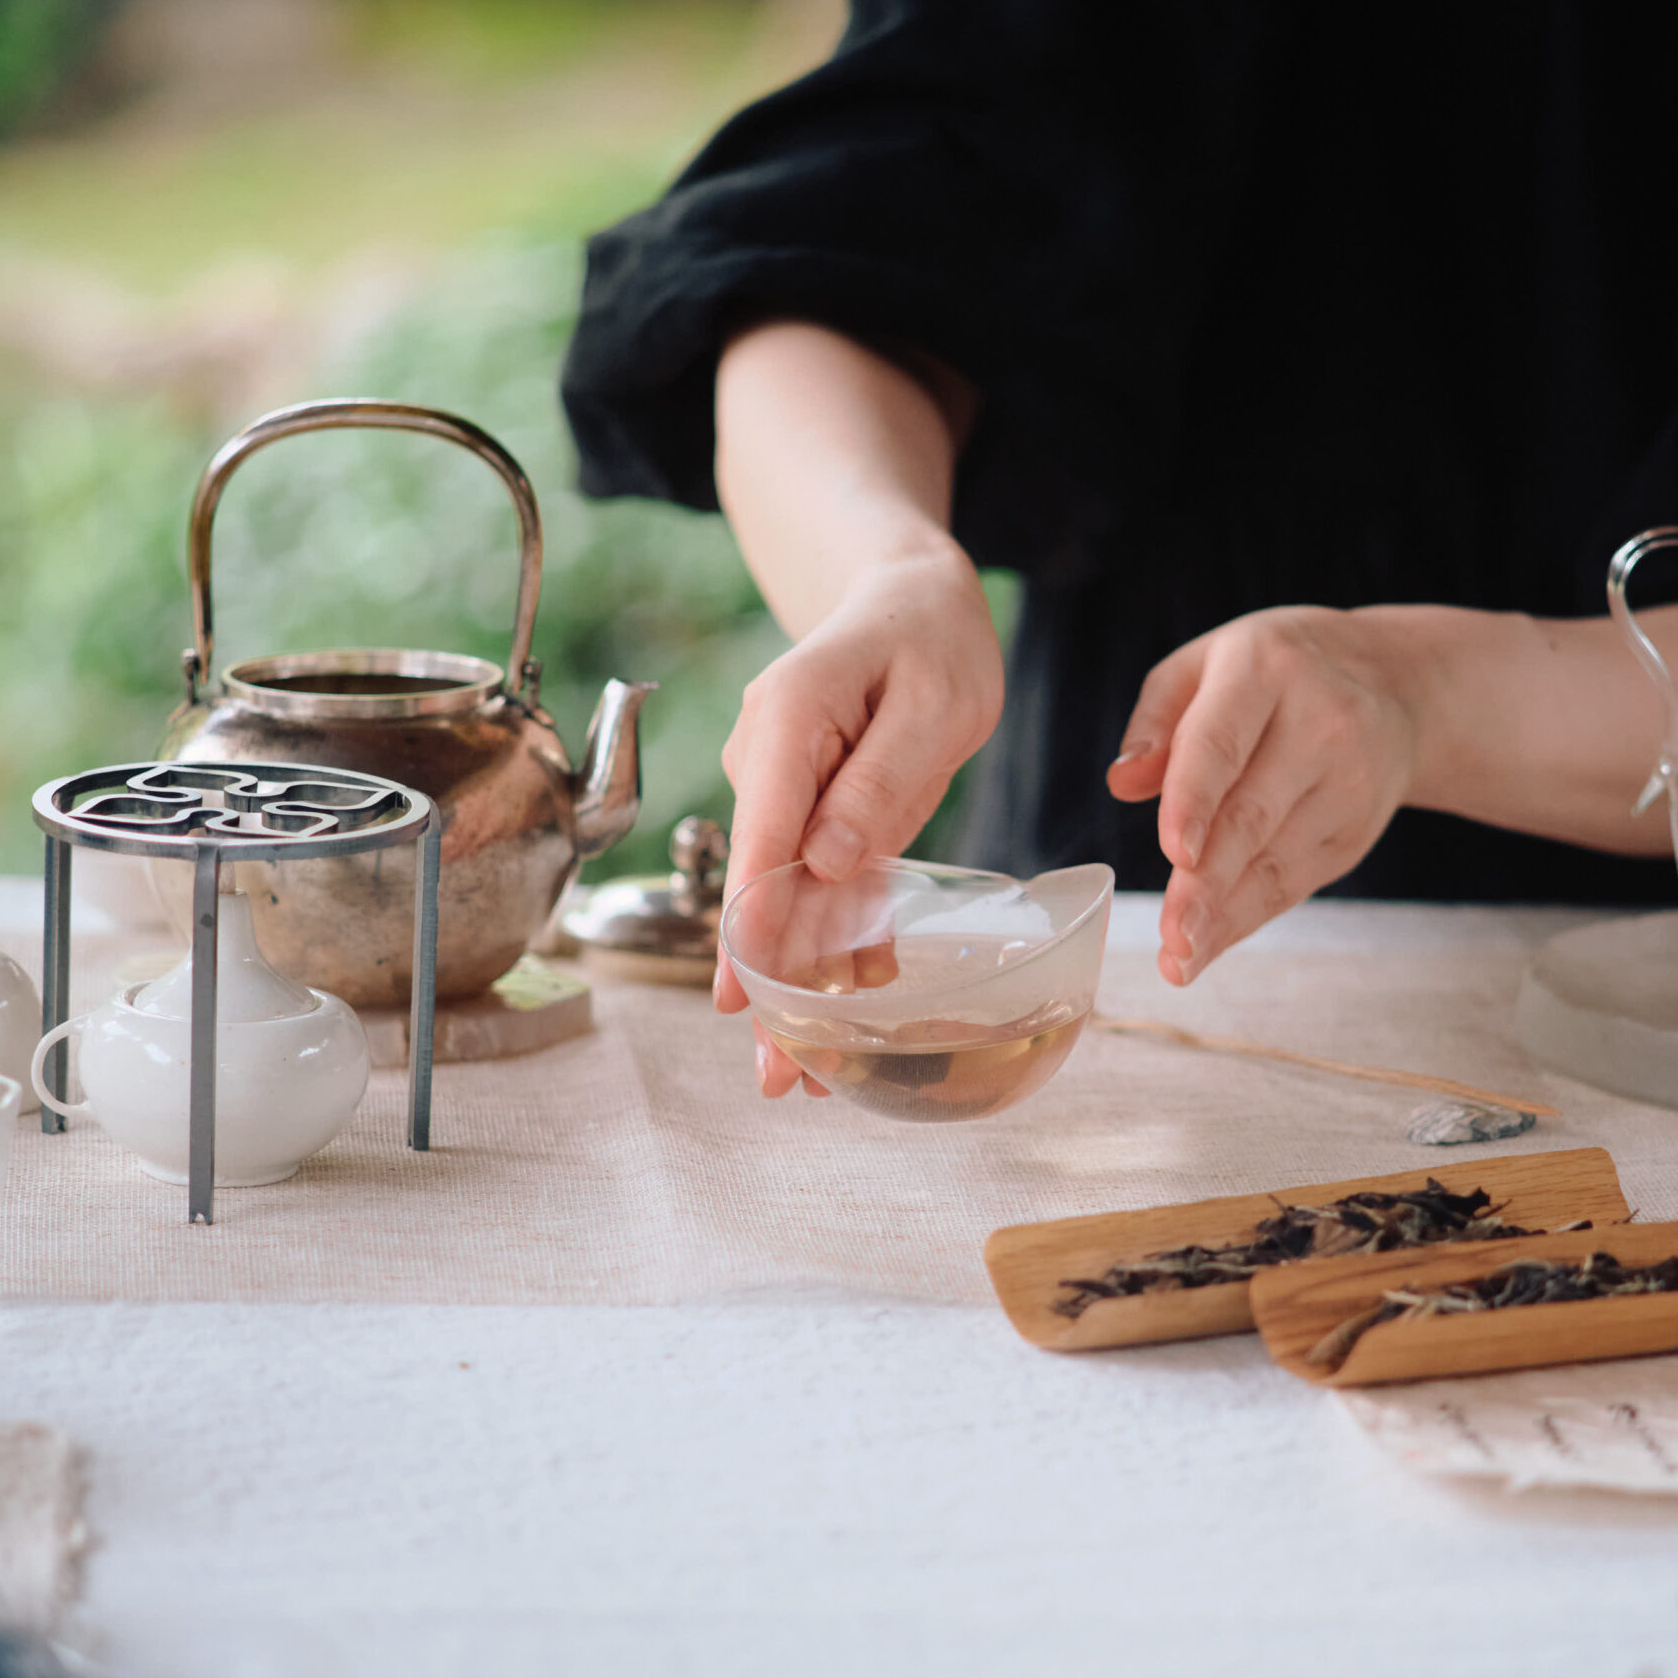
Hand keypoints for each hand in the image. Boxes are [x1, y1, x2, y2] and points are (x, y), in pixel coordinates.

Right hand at [717, 551, 1003, 1093]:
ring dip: (797, 987)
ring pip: (788, 903)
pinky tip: (841, 1014)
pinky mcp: (813, 817)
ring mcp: (785, 794)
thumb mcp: (932, 702)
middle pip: (762, 889)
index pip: (761, 838)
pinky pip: (819, 891)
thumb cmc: (929, 640)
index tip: (745, 997)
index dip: (753, 926)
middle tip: (779, 1077)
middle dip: (767, 987)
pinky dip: (832, 950)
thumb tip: (828, 862)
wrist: (910, 600)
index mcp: (789, 724)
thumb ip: (880, 781)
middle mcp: (769, 765)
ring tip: (805, 1077)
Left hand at [1106, 606, 1422, 985]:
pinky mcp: (1354, 831)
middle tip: (1172, 936)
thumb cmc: (1277, 674)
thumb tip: (1122, 781)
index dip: (1197, 800)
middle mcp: (1317, 724)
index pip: (1223, 743)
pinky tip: (1207, 948)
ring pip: (1275, 862)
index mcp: (1263, 670)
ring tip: (1179, 959)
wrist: (1399, 686)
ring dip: (1223, 918)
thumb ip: (1157, 717)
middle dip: (1207, 883)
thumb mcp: (1209, 662)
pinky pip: (1293, 883)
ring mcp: (1346, 782)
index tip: (1174, 852)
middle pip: (1252, 815)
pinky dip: (1246, 920)